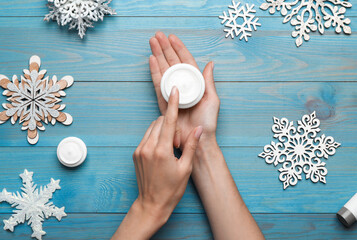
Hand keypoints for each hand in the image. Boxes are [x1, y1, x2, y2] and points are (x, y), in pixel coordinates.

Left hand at [111, 87, 202, 239]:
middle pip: (160, 122)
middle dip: (170, 123)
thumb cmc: (171, 189)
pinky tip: (162, 149)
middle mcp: (148, 147)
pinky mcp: (135, 153)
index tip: (174, 91)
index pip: (169, 121)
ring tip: (170, 146)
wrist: (151, 204)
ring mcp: (139, 150)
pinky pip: (146, 136)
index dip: (173, 104)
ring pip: (152, 128)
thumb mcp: (186, 168)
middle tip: (177, 141)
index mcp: (162, 150)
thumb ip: (191, 146)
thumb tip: (198, 129)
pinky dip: (155, 136)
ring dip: (162, 129)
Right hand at [149, 32, 219, 149]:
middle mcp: (183, 85)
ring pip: (164, 70)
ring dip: (158, 56)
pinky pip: (158, 84)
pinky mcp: (164, 101)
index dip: (179, 48)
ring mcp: (173, 92)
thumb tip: (210, 63)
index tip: (171, 37)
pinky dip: (154, 71)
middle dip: (165, 48)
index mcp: (195, 83)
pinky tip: (151, 60)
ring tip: (152, 42)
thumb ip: (208, 81)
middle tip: (157, 35)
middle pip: (173, 62)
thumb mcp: (212, 100)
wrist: (196, 140)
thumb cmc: (207, 122)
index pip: (186, 61)